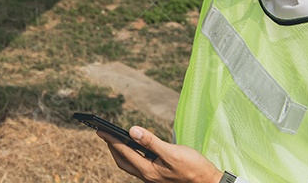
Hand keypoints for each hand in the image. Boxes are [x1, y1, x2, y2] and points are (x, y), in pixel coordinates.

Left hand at [97, 126, 221, 182]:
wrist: (208, 182)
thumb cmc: (193, 167)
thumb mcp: (172, 152)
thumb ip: (151, 142)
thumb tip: (131, 130)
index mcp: (148, 170)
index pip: (124, 152)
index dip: (111, 140)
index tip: (100, 130)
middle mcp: (147, 176)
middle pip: (122, 161)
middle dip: (112, 147)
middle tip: (103, 133)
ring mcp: (152, 177)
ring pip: (130, 164)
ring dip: (121, 152)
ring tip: (115, 139)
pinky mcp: (158, 176)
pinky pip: (139, 165)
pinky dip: (132, 155)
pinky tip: (135, 148)